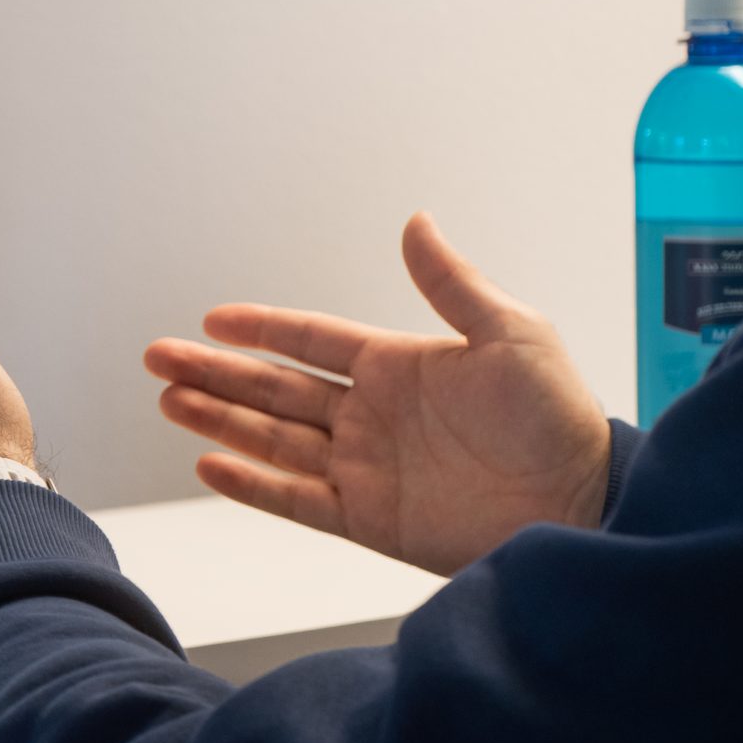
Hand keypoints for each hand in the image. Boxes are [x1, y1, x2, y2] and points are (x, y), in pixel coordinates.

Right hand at [148, 213, 609, 576]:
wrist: (583, 506)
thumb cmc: (559, 420)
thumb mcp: (510, 333)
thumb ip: (451, 284)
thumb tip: (416, 223)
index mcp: (399, 366)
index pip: (311, 340)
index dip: (262, 328)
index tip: (214, 318)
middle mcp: (372, 416)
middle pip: (275, 389)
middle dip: (215, 372)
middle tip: (158, 356)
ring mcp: (366, 468)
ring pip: (272, 439)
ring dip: (218, 420)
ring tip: (168, 400)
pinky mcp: (369, 519)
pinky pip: (296, 499)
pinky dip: (251, 483)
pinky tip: (210, 464)